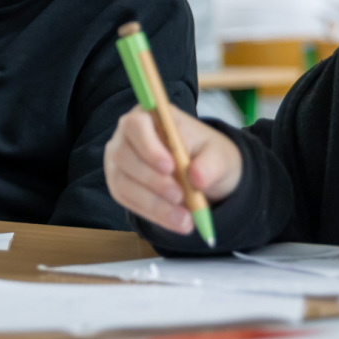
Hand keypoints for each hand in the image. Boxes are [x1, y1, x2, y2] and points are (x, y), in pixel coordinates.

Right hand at [104, 106, 242, 233]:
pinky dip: (153, 215)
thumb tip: (197, 177)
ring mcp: (119, 163)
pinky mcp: (120, 186)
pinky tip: (176, 222)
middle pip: (125, 156)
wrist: (204, 175)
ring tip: (184, 218)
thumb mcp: (219, 156)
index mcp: (149, 116)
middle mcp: (126, 137)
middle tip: (180, 197)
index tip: (170, 166)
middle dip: (153, 180)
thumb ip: (210, 164)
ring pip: (124, 184)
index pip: (136, 125)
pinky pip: (129, 203)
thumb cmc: (208, 155)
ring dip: (154, 204)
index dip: (149, 146)